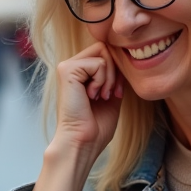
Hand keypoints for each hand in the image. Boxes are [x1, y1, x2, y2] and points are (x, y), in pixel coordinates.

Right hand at [28, 42, 123, 190]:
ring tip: (100, 96)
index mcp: (80, 73)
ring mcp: (67, 67)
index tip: (115, 93)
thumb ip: (115, 77)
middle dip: (114, 71)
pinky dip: (102, 81)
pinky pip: (98, 63)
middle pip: (104, 49)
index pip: (105, 53)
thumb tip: (123, 59)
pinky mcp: (67, 70)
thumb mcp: (112, 96)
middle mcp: (71, 67)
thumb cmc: (95, 126)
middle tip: (109, 94)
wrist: (83, 142)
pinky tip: (92, 96)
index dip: (116, 70)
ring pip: (103, 53)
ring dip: (109, 77)